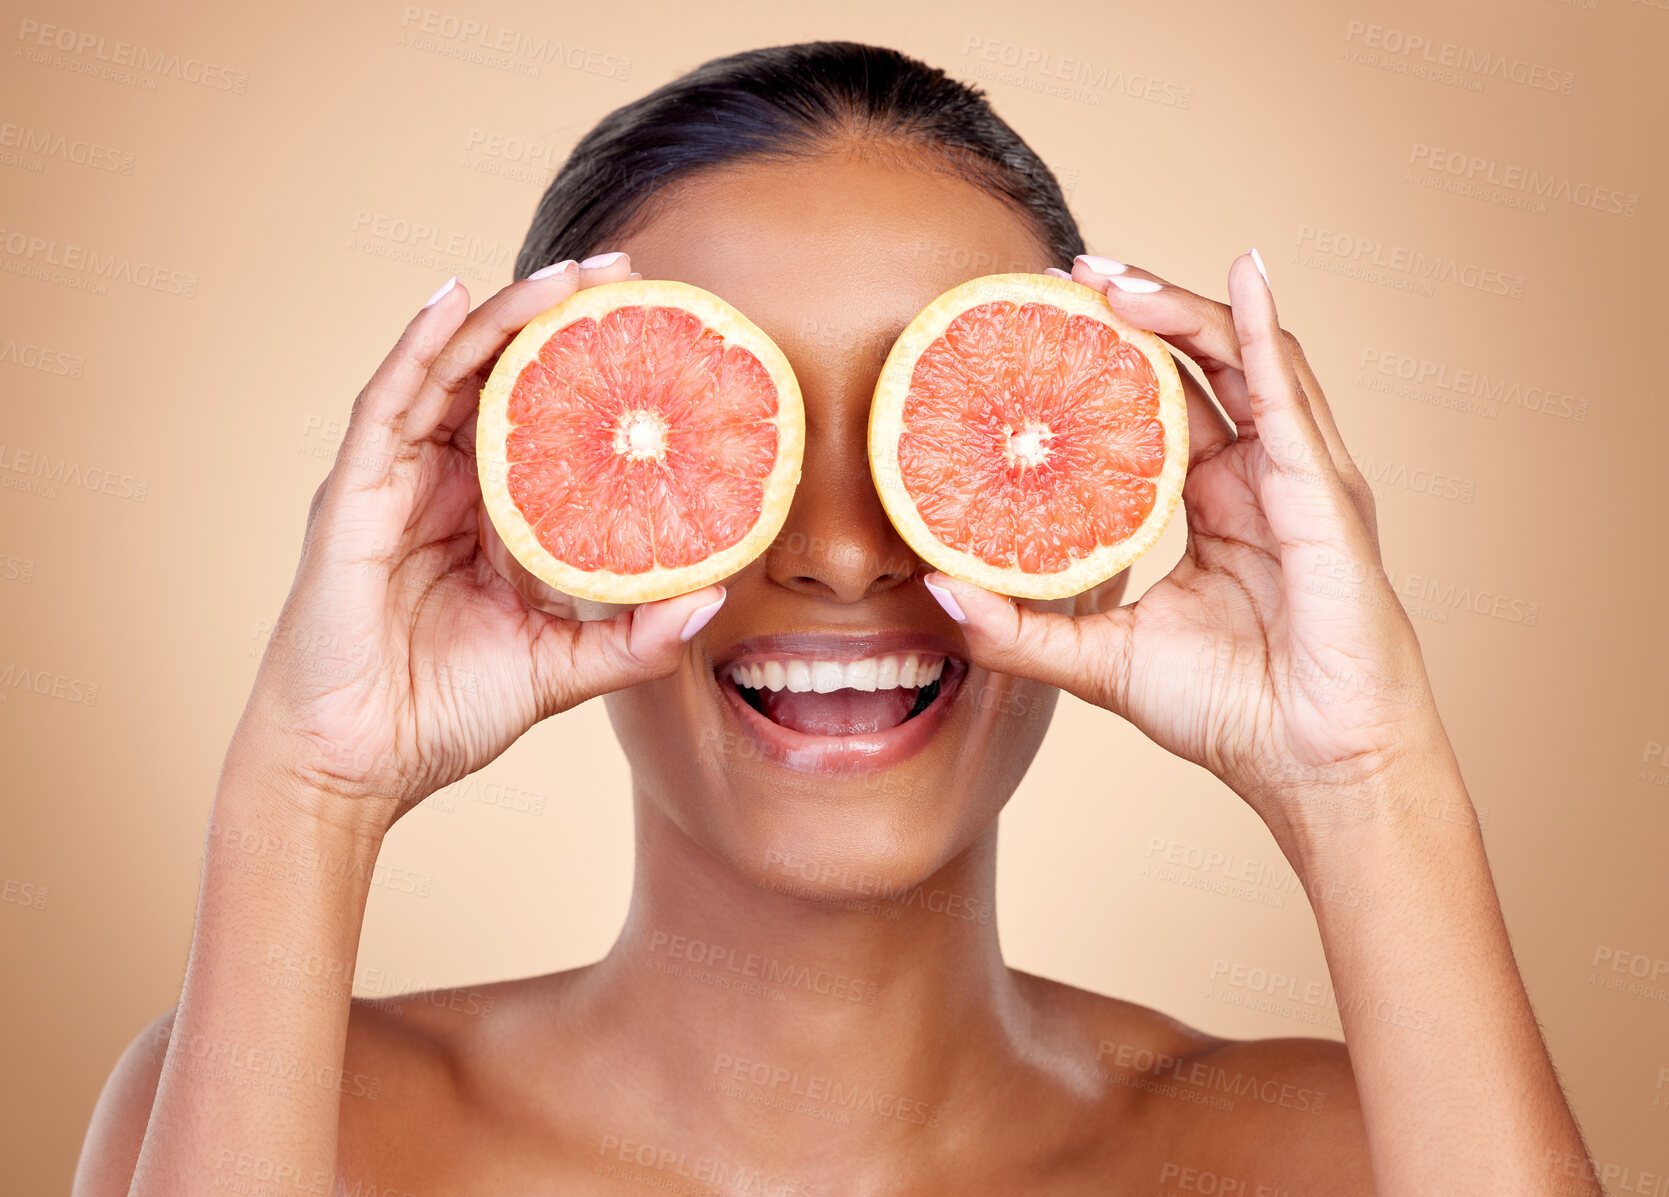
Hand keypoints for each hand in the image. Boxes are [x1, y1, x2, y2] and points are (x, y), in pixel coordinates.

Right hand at [233, 252, 725, 831]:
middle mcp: (442, 485)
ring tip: (567, 274)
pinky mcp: (352, 494)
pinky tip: (454, 298)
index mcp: (489, 517)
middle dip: (557, 319)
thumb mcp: (560, 670)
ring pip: (450, 372)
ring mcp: (394, 483)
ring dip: (505, 316)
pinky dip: (418, 345)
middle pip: (499, 378)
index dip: (590, 370)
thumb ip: (634, 640)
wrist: (356, 768)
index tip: (656, 331)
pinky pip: (388, 404)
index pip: (542, 420)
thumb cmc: (443, 715)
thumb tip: (715, 597)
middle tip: (625, 274)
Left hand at [927, 253, 1455, 839]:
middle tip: (1069, 278)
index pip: (1164, 407)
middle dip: (1138, 314)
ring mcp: (1298, 478)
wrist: (1317, 769)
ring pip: (1242, 361)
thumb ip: (1020, 628)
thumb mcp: (1101, 661)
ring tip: (1112, 276)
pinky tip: (1241, 277)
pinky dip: (1262, 331)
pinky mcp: (1324, 493)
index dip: (1112, 362)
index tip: (1046, 326)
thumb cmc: (1230, 714)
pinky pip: (1289, 395)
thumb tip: (936, 589)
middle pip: (1201, 366)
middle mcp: (1258, 480)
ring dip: (1180, 309)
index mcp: (1214, 507)